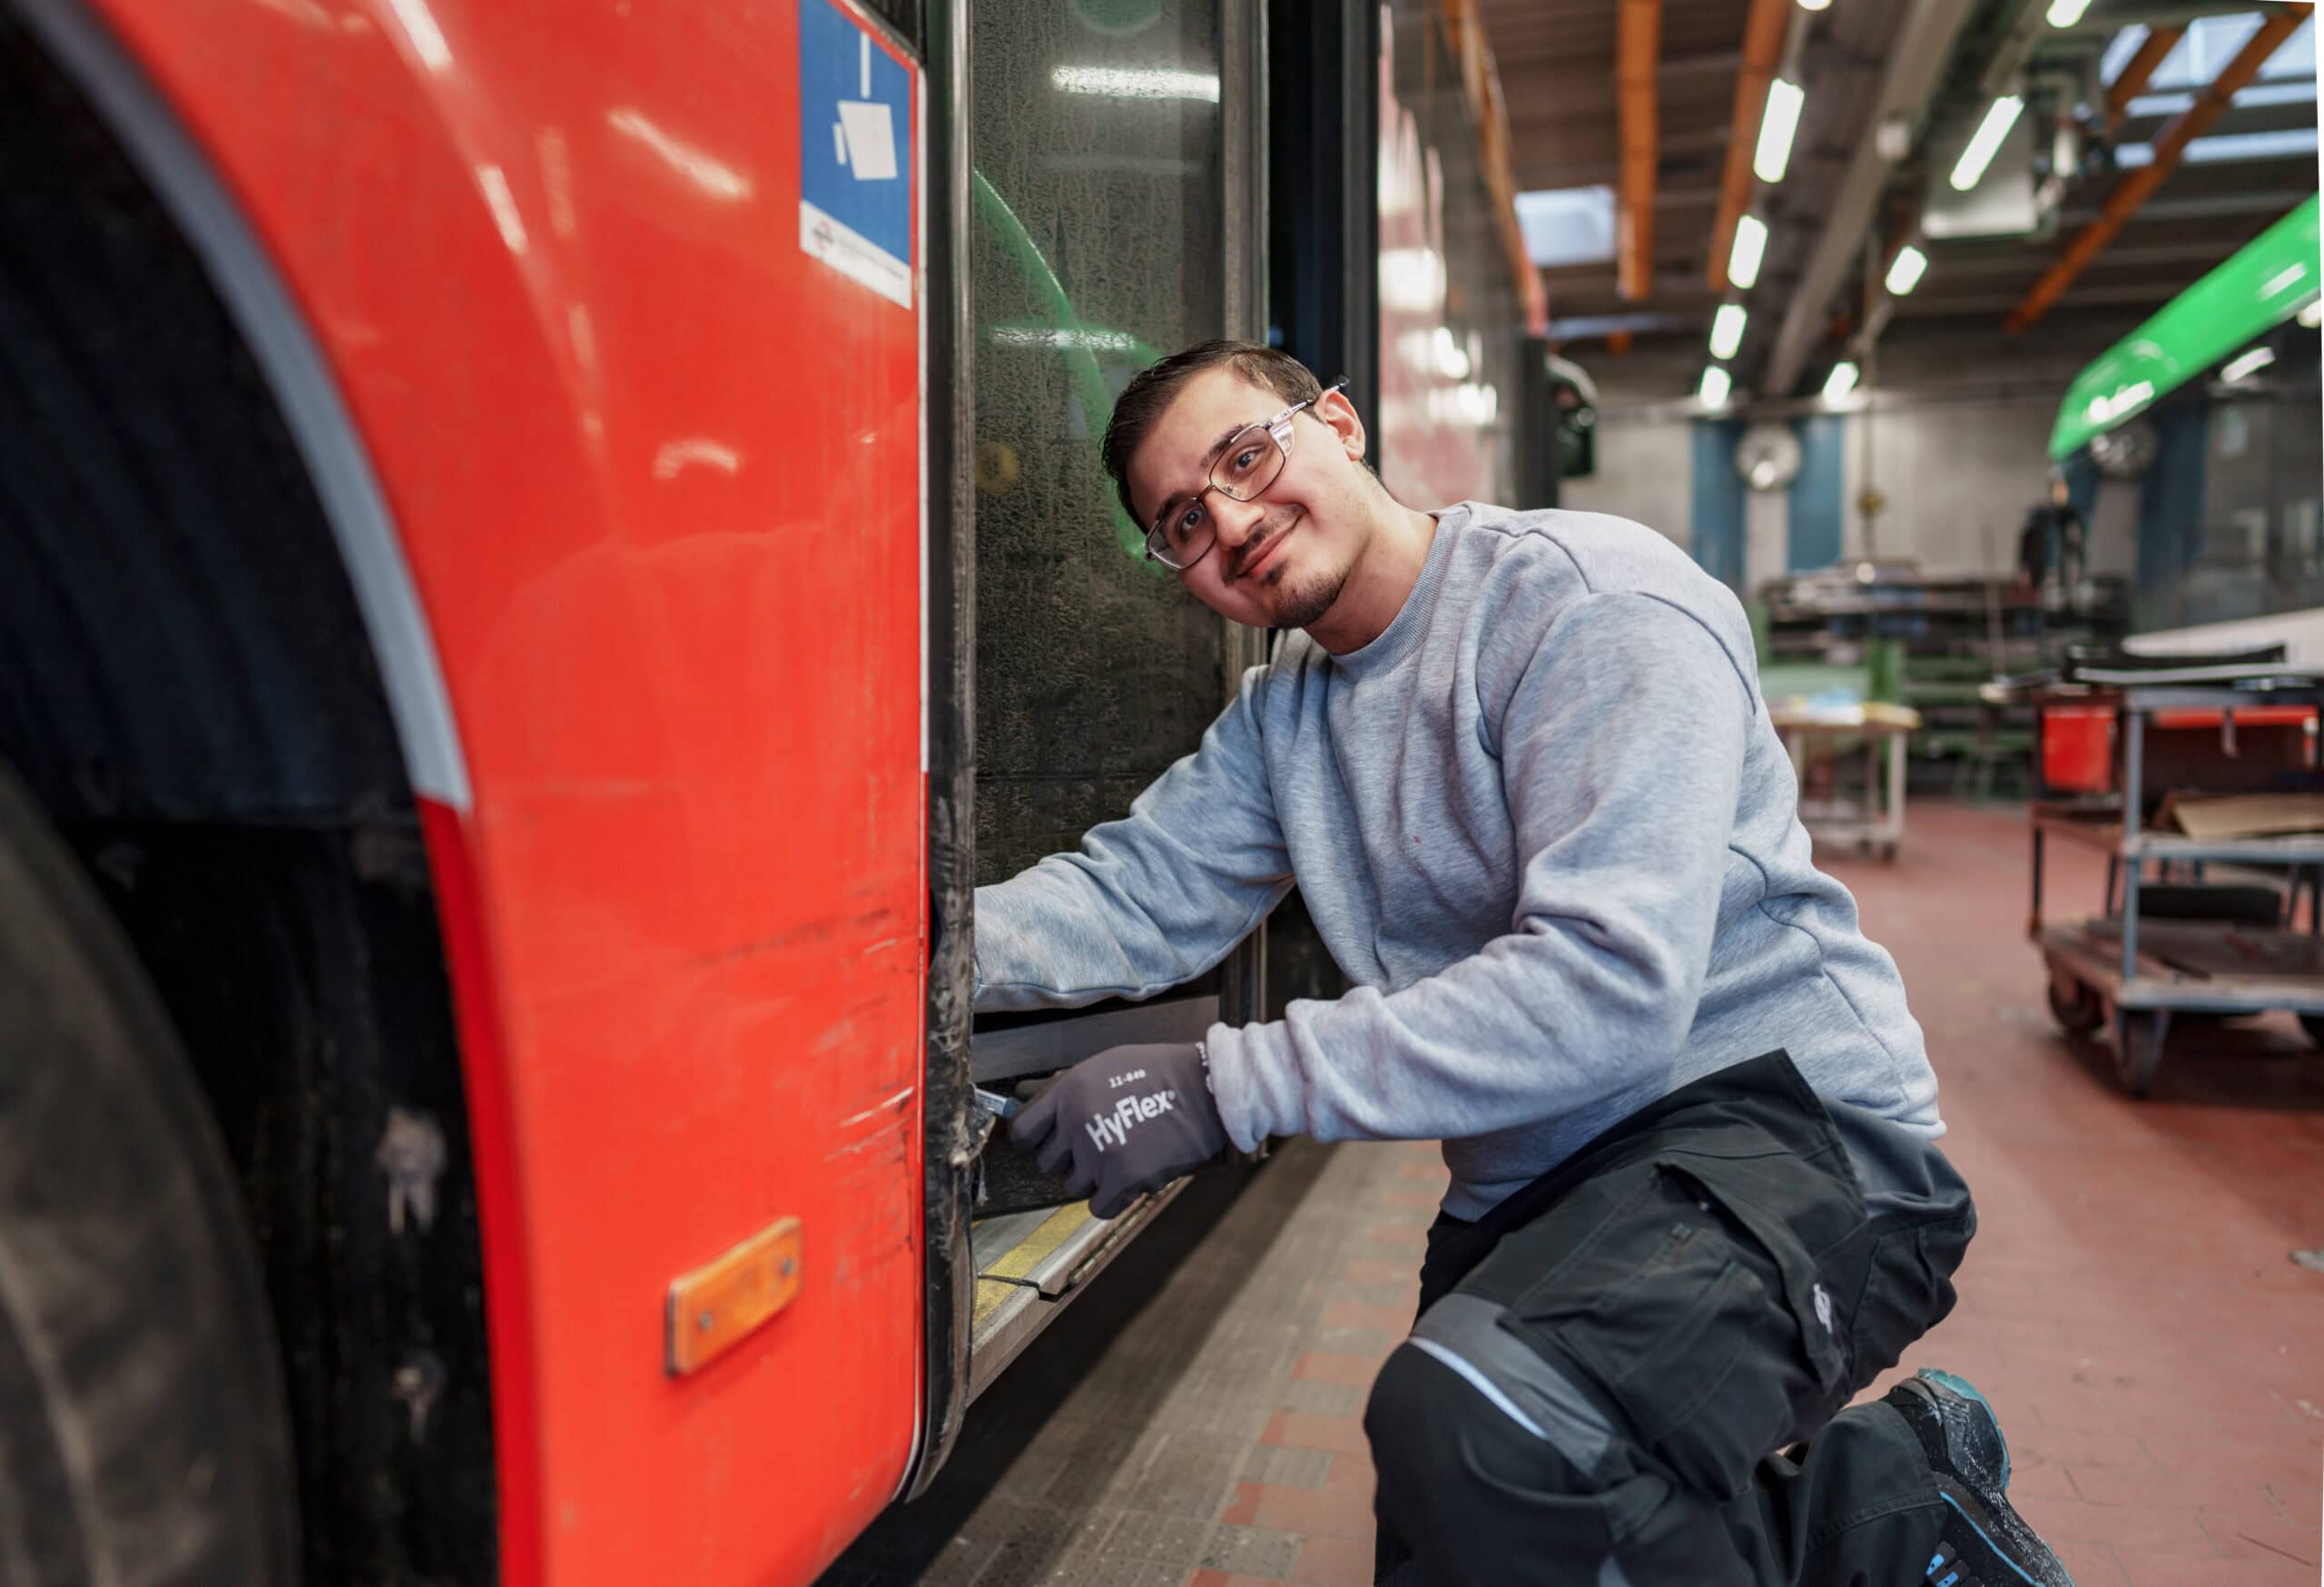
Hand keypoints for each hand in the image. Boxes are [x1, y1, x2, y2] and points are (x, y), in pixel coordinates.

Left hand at [1008, 1041, 1228, 1218]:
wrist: (1209, 1092)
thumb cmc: (1159, 1074)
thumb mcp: (1104, 1065)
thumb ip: (1063, 1086)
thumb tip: (1022, 1095)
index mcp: (1069, 1091)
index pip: (1022, 1131)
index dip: (1032, 1141)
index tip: (1044, 1144)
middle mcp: (1077, 1122)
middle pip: (1048, 1163)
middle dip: (1069, 1159)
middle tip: (1098, 1145)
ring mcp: (1099, 1153)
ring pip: (1073, 1186)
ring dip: (1093, 1178)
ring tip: (1122, 1156)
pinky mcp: (1124, 1179)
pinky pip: (1098, 1206)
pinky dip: (1113, 1198)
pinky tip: (1130, 1178)